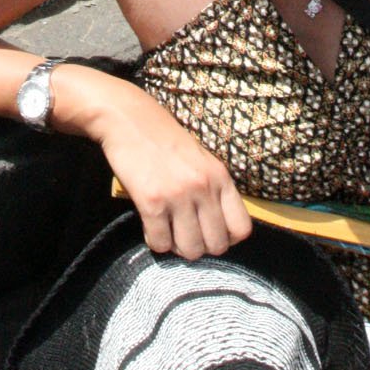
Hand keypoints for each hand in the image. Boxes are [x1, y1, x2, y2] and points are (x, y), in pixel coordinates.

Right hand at [95, 92, 251, 260]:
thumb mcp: (201, 159)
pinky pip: (160, 243)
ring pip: (190, 250)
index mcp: (220, 176)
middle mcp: (203, 187)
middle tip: (184, 234)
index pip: (241, 228)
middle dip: (200, 246)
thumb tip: (217, 228)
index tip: (210, 232)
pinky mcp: (151, 202)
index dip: (227, 238)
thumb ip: (213, 189)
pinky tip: (150, 226)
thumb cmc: (164, 139)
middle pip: (216, 245)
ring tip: (168, 231)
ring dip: (177, 247)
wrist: (128, 118)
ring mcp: (178, 195)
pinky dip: (155, 241)